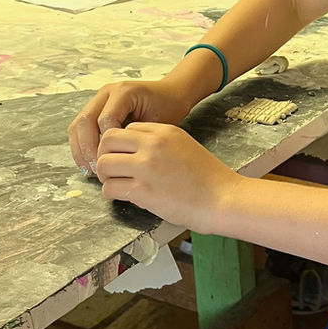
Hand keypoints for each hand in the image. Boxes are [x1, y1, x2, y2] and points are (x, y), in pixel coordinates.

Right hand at [69, 78, 193, 171]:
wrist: (170, 95)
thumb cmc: (168, 108)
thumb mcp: (157, 123)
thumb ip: (138, 138)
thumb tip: (119, 161)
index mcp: (123, 92)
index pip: (105, 120)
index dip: (106, 144)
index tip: (113, 163)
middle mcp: (107, 92)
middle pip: (85, 120)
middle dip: (87, 148)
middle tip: (96, 169)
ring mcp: (99, 99)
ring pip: (77, 124)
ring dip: (80, 148)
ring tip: (90, 168)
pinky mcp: (95, 108)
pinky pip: (80, 127)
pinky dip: (81, 145)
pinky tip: (89, 162)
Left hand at [95, 122, 234, 229]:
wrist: (224, 199)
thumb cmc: (210, 178)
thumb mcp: (186, 147)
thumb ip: (162, 145)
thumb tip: (137, 153)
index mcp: (165, 131)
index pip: (128, 128)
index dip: (122, 144)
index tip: (125, 157)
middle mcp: (153, 145)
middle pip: (108, 140)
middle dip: (105, 155)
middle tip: (112, 170)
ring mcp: (146, 167)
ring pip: (103, 164)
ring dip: (106, 176)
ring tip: (116, 184)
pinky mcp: (143, 191)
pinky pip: (110, 188)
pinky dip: (112, 193)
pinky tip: (123, 196)